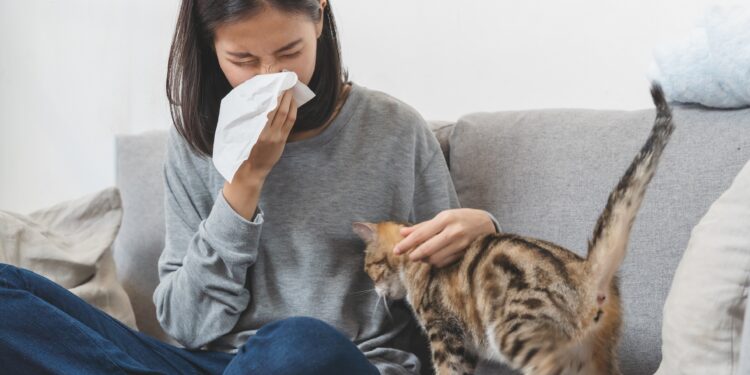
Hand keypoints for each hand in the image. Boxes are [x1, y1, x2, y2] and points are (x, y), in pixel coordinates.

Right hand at [223, 90, 295, 219]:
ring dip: (290, 100)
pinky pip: (290, 123)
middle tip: (286, 81)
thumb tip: (255, 100)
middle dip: (284, 94)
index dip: (274, 95)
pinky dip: (293, 111)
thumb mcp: (242, 133)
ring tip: (290, 89)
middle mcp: (268, 133)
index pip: (268, 108)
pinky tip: (292, 103)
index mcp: (256, 130)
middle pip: (279, 109)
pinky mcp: (282, 140)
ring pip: (287, 114)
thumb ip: (250, 119)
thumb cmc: (242, 150)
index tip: (275, 83)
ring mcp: (277, 137)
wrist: (250, 171)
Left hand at [393, 209, 495, 267]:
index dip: (406, 244)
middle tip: (408, 256)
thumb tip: (402, 233)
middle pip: (427, 249)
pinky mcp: (464, 254)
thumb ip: (422, 226)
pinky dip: (435, 263)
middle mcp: (453, 231)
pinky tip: (432, 259)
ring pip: (435, 259)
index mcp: (445, 219)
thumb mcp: (442, 217)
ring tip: (421, 256)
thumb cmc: (461, 218)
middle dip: (414, 255)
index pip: (421, 235)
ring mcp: (460, 244)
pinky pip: (444, 263)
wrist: (487, 224)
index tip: (396, 250)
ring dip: (424, 260)